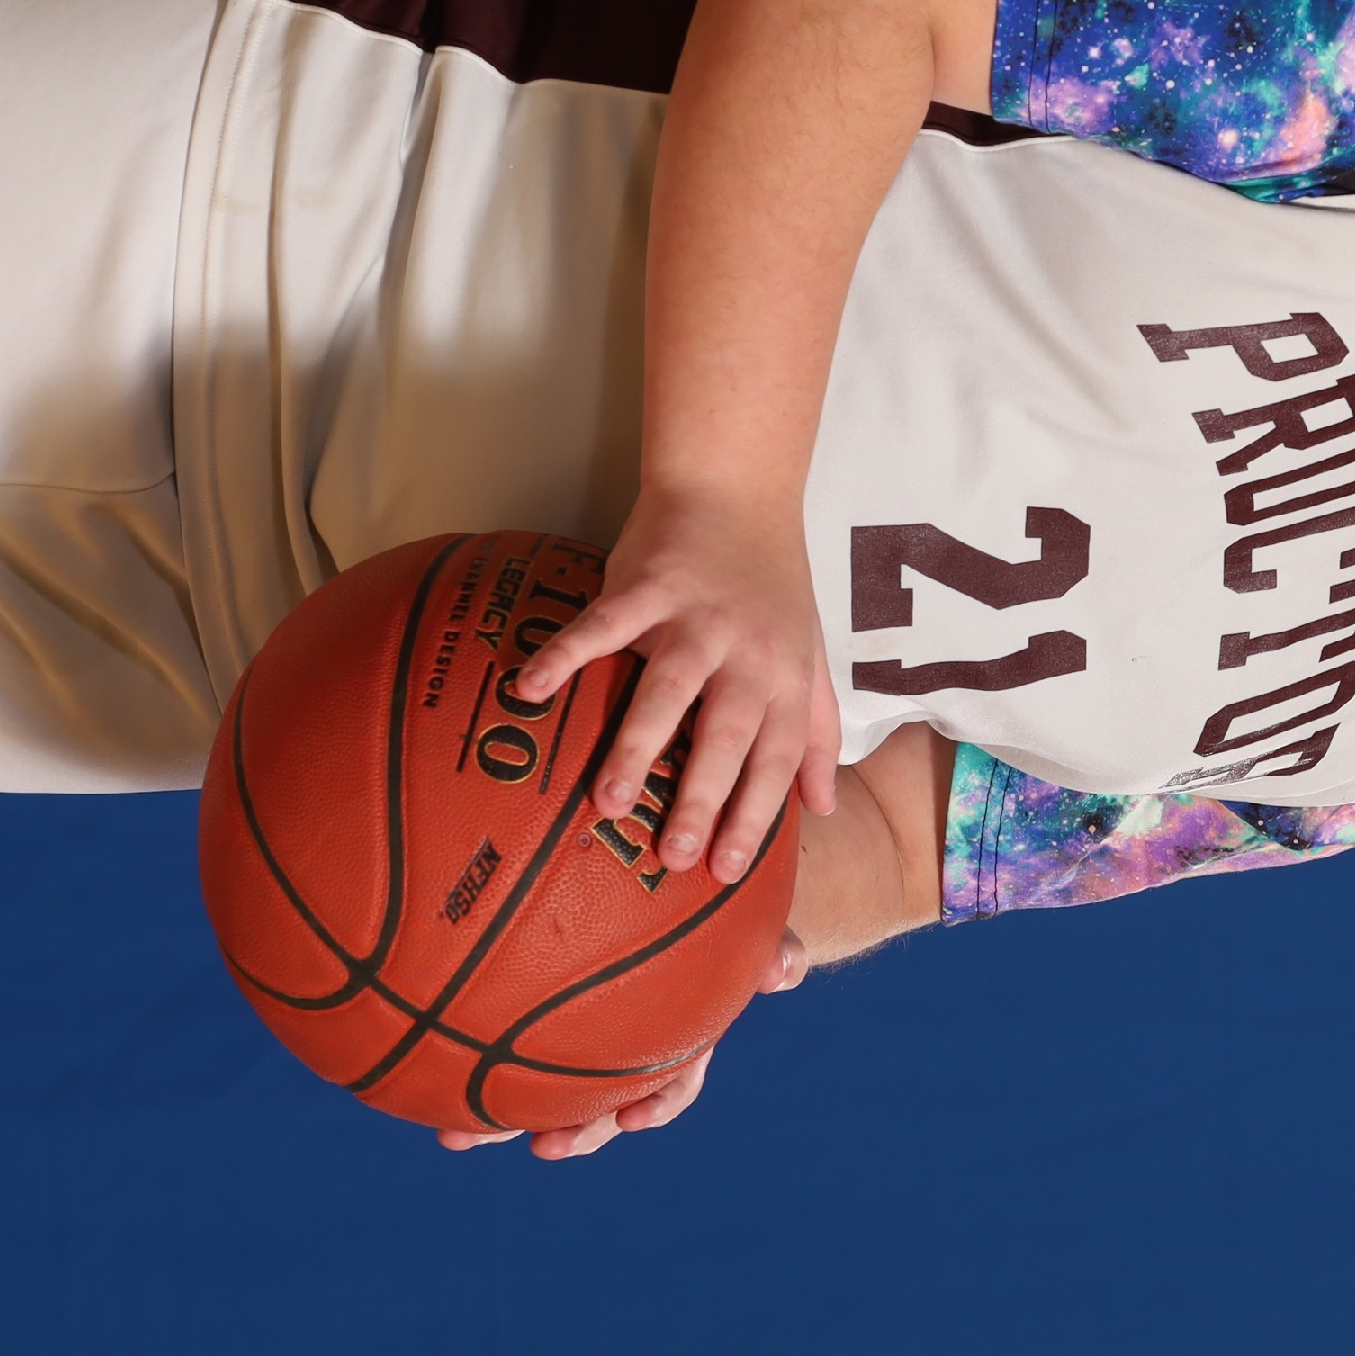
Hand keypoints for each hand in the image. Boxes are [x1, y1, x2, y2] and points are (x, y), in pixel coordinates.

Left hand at [438, 929, 808, 1159]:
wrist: (674, 885)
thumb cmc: (714, 905)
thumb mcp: (750, 923)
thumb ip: (770, 946)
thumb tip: (787, 972)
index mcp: (676, 1030)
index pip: (673, 1081)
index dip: (654, 1106)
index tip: (632, 1120)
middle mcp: (624, 1043)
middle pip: (598, 1103)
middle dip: (571, 1133)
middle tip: (542, 1147)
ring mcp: (573, 1031)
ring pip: (533, 1083)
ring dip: (495, 1118)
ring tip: (453, 1137)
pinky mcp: (524, 1005)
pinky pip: (491, 1028)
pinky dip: (459, 1040)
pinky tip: (410, 1045)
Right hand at [508, 484, 840, 884]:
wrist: (738, 484)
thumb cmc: (771, 581)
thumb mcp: (808, 657)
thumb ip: (815, 733)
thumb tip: (824, 806)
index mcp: (784, 675)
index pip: (775, 758)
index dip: (755, 815)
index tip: (727, 871)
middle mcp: (747, 651)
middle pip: (726, 736)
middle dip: (702, 799)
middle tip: (673, 856)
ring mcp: (696, 616)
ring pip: (667, 690)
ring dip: (638, 747)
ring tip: (610, 803)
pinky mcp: (649, 583)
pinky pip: (602, 625)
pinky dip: (566, 654)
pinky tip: (530, 689)